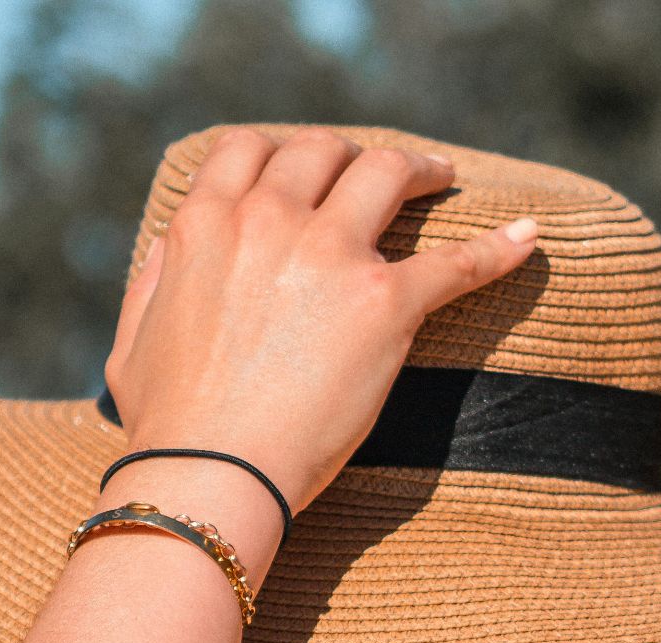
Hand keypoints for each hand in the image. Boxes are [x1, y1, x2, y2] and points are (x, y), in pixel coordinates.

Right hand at [101, 125, 538, 514]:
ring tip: (441, 179)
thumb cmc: (170, 425)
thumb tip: (172, 247)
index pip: (249, 149)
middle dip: (355, 154)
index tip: (310, 164)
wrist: (211, 475)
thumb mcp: (133, 339)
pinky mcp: (386, 303)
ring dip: (419, 169)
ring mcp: (330, 256)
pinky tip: (527, 240)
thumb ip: (156, 280)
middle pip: (324, 150)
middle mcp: (269, 221)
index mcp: (205, 225)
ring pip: (387, 172)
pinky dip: (498, 247)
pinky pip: (458, 260)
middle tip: (382, 174)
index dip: (285, 148)